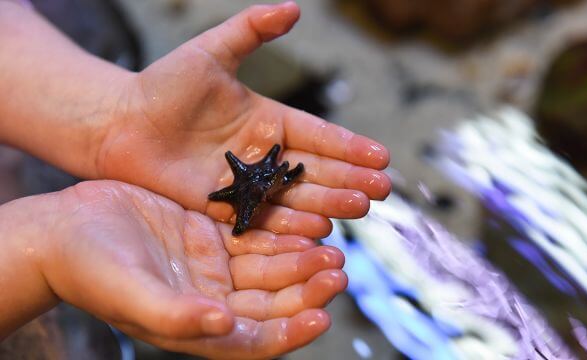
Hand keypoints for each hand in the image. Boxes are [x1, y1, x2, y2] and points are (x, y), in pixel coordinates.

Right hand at [35, 181, 346, 358]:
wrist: (65, 230)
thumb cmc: (89, 270)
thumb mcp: (131, 295)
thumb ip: (176, 314)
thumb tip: (224, 325)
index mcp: (198, 325)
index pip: (257, 338)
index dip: (292, 331)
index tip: (323, 316)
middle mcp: (212, 299)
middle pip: (273, 300)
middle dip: (306, 288)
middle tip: (337, 269)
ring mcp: (213, 267)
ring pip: (270, 266)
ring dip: (300, 258)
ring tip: (331, 246)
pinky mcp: (210, 235)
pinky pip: (255, 235)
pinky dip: (280, 231)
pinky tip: (304, 222)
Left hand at [97, 2, 390, 238]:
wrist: (119, 123)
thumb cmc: (163, 85)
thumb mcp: (211, 52)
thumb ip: (252, 30)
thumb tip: (294, 7)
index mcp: (271, 121)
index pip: (320, 136)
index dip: (351, 147)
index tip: (382, 157)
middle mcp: (266, 157)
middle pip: (317, 171)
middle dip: (350, 180)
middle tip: (381, 191)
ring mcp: (248, 186)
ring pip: (296, 198)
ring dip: (329, 204)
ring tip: (359, 209)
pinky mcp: (226, 210)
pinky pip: (263, 221)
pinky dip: (289, 229)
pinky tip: (317, 232)